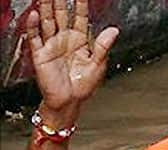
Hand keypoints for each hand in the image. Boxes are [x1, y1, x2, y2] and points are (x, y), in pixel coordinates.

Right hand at [27, 0, 118, 119]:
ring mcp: (51, 45)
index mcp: (79, 41)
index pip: (79, 18)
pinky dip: (33, 25)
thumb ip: (103, 46)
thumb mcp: (98, 65)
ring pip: (46, 22)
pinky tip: (35, 15)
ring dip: (45, 8)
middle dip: (59, 2)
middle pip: (60, 15)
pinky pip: (35, 37)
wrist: (69, 102)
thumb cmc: (83, 86)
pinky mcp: (40, 54)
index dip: (80, 5)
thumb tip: (114, 31)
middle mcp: (64, 40)